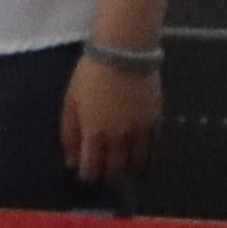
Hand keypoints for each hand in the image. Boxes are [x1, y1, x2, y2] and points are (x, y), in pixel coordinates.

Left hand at [63, 44, 158, 186]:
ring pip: (137, 163)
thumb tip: (71, 162)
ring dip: (129, 170)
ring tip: (124, 169)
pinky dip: (146, 156)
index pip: (92, 168)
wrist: (125, 51)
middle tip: (104, 173)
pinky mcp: (156, 120)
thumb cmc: (91, 74)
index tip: (86, 174)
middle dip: (108, 176)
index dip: (88, 175)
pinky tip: (141, 156)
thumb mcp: (71, 102)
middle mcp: (119, 137)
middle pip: (115, 170)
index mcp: (94, 132)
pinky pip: (153, 148)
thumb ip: (70, 134)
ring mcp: (140, 130)